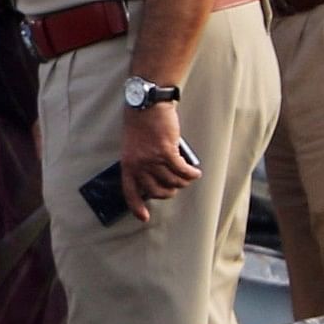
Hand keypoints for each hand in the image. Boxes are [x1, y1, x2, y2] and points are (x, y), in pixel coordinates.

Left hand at [117, 102, 197, 220]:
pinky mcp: (167, 152)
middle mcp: (139, 165)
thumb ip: (140, 163)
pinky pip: (183, 171)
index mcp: (127, 165)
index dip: (137, 207)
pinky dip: (191, 173)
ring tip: (188, 176)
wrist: (146, 106)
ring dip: (183, 181)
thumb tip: (155, 179)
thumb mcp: (133, 147)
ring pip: (173, 181)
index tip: (144, 217)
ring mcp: (153, 159)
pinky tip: (195, 172)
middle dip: (170, 191)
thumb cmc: (140, 124)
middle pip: (157, 191)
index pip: (130, 192)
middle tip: (176, 186)